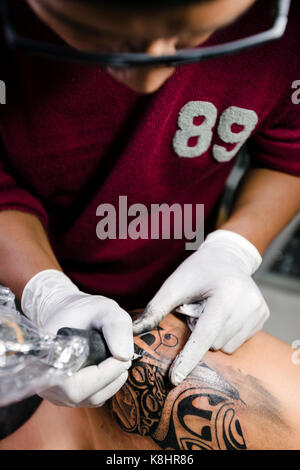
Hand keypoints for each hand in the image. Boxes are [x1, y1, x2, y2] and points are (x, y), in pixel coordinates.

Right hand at [21, 269, 133, 406]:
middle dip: (111, 378)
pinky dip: (107, 385)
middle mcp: (45, 381)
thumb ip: (116, 326)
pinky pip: (91, 399)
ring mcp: (54, 391)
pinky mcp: (65, 395)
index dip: (104, 373)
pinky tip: (109, 367)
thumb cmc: (83, 310)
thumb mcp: (104, 308)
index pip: (74, 384)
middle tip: (124, 359)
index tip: (123, 357)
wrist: (66, 313)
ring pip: (90, 399)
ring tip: (118, 360)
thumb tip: (125, 356)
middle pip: (83, 395)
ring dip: (112, 382)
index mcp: (46, 358)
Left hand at [133, 230, 268, 385]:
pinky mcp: (263, 316)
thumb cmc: (198, 270)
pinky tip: (224, 313)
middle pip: (215, 343)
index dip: (188, 358)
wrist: (227, 256)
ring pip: (227, 346)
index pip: (204, 335)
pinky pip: (239, 341)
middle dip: (201, 333)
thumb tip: (134, 331)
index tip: (175, 378)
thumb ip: (156, 309)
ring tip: (212, 311)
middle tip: (198, 310)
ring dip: (214, 335)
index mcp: (226, 295)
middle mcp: (248, 304)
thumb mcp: (174, 285)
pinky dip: (227, 333)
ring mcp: (258, 311)